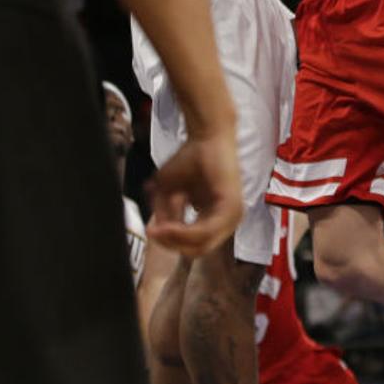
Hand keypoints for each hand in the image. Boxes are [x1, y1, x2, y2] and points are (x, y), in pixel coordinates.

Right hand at [147, 128, 243, 256]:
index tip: (150, 231)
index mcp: (216, 218)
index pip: (193, 245)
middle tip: (152, 232)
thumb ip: (164, 212)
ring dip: (175, 237)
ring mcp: (232, 215)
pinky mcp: (231, 207)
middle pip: (196, 250)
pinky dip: (184, 232)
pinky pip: (206, 231)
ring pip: (201, 244)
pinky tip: (169, 225)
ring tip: (158, 226)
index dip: (170, 242)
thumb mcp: (169, 189)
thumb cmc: (190, 157)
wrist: (206, 134)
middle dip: (171, 244)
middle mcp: (227, 220)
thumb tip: (158, 231)